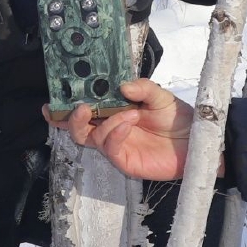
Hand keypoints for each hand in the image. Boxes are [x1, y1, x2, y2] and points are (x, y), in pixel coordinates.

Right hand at [46, 79, 195, 181]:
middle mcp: (110, 129)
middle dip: (73, 119)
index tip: (51, 102)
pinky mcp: (125, 161)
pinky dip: (115, 134)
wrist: (196, 142)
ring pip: (91, 138)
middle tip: (81, 107)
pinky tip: (127, 123)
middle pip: (79, 129)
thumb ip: (142, 88)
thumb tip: (122, 85)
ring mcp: (116, 146)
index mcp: (114, 112)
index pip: (85, 111)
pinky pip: (110, 149)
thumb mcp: (160, 95)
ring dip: (106, 123)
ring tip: (129, 114)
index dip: (65, 108)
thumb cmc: (177, 118)